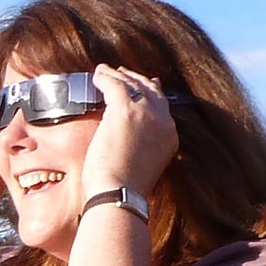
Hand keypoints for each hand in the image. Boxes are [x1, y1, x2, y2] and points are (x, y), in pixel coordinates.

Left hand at [81, 64, 178, 196]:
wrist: (119, 193)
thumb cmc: (123, 187)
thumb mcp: (142, 163)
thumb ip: (142, 144)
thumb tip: (129, 133)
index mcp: (169, 136)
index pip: (161, 105)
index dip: (149, 92)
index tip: (139, 86)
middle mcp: (163, 121)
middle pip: (150, 90)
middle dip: (136, 79)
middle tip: (121, 73)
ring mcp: (145, 114)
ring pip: (132, 84)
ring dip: (117, 76)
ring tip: (104, 71)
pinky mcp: (125, 110)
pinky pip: (114, 84)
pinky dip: (104, 77)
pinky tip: (97, 76)